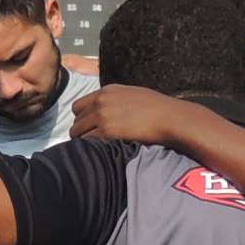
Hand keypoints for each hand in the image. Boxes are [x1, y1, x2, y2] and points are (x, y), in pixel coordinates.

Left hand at [69, 84, 197, 145]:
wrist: (169, 117)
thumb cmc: (157, 109)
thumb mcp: (133, 95)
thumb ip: (116, 101)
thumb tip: (108, 112)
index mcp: (106, 91)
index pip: (78, 106)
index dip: (82, 120)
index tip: (90, 130)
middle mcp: (101, 101)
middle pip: (76, 121)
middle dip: (81, 132)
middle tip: (92, 144)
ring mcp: (102, 116)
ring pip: (77, 133)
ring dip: (84, 143)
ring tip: (96, 150)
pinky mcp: (107, 131)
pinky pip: (87, 142)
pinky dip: (90, 149)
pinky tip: (100, 153)